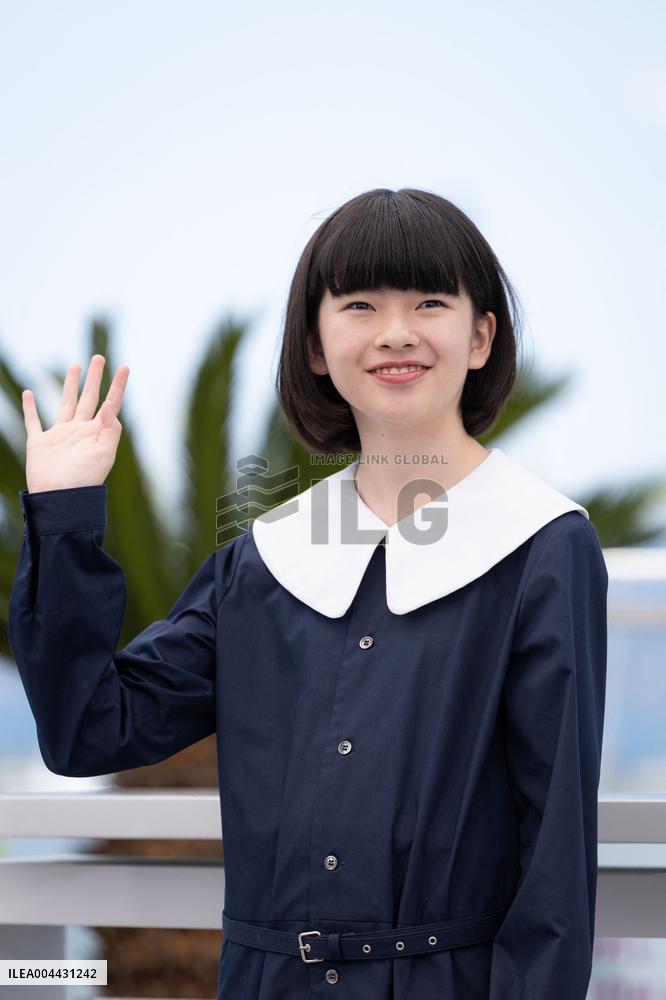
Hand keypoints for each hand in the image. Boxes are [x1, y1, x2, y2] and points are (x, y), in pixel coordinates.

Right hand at [21, 354, 129, 493]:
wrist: (60, 499)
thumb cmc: (84, 480)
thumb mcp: (105, 454)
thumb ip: (110, 429)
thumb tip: (111, 406)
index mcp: (97, 433)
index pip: (110, 404)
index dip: (118, 386)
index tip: (125, 367)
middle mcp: (80, 431)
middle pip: (89, 398)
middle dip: (94, 378)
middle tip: (98, 357)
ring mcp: (59, 436)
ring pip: (66, 403)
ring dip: (71, 385)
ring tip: (75, 366)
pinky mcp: (39, 443)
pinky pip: (33, 421)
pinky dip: (29, 408)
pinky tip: (29, 393)